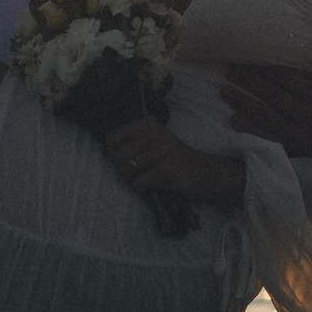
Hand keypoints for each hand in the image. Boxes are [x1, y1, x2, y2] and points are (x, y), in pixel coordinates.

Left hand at [103, 117, 245, 205]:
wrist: (206, 172)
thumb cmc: (174, 158)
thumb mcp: (155, 141)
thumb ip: (132, 142)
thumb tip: (105, 151)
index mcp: (149, 124)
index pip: (112, 138)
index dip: (111, 153)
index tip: (122, 159)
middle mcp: (156, 134)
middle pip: (118, 156)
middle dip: (121, 169)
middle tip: (133, 173)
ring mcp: (163, 151)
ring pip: (127, 170)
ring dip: (131, 180)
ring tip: (142, 179)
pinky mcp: (169, 169)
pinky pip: (140, 182)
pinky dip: (141, 188)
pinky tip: (150, 185)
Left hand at [219, 60, 311, 156]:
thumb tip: (297, 59)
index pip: (286, 77)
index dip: (264, 67)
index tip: (247, 59)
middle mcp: (308, 114)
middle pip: (272, 93)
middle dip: (249, 80)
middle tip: (230, 70)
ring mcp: (299, 134)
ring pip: (266, 114)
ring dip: (243, 101)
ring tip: (224, 90)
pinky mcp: (294, 152)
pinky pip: (267, 138)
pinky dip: (249, 129)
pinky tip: (234, 119)